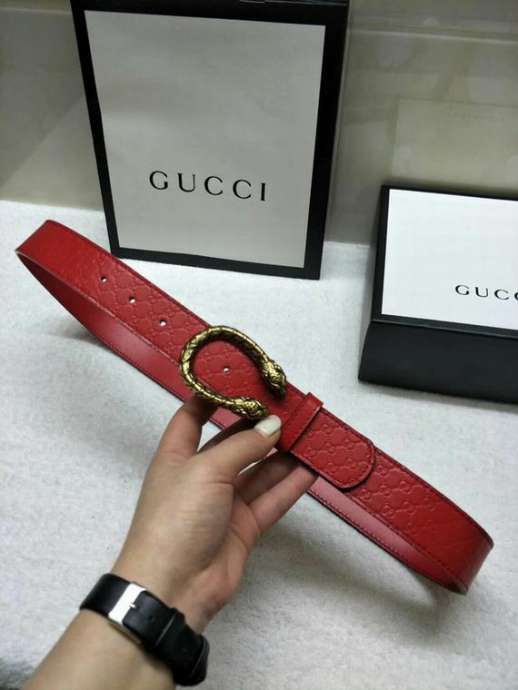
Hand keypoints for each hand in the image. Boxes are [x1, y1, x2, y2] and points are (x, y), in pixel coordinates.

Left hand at [112, 396, 315, 631]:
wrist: (173, 587)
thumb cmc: (175, 520)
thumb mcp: (206, 470)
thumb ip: (243, 446)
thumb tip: (272, 426)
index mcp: (178, 455)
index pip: (193, 416)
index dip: (213, 397)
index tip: (241, 381)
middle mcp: (201, 475)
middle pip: (234, 442)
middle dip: (260, 426)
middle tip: (290, 409)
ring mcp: (223, 503)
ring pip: (258, 471)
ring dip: (282, 454)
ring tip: (308, 434)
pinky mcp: (244, 527)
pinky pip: (271, 500)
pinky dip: (290, 485)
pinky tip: (310, 469)